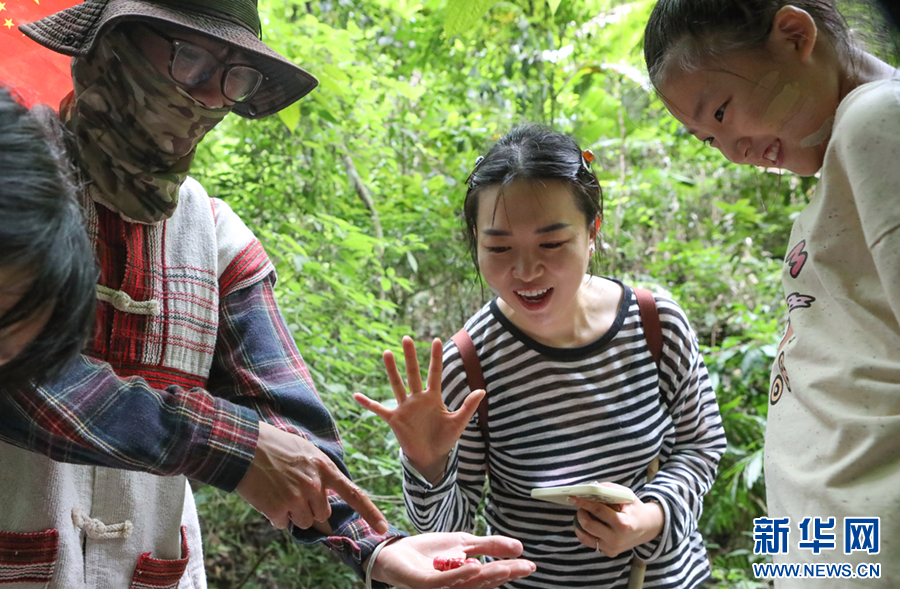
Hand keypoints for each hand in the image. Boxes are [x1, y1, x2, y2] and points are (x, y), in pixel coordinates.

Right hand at [236, 421, 388, 533]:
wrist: (244, 445)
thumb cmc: (275, 446)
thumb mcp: (306, 452)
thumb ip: (319, 475)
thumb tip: (325, 506)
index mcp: (325, 468)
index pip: (354, 493)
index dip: (370, 512)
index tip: (383, 528)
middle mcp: (314, 485)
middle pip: (323, 514)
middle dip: (310, 507)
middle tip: (291, 489)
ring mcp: (296, 498)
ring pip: (304, 522)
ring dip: (293, 513)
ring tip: (278, 491)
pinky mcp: (278, 508)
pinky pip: (283, 523)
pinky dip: (275, 515)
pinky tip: (267, 496)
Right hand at [354, 336, 484, 481]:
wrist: (431, 457)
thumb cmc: (445, 438)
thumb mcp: (458, 422)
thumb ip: (468, 406)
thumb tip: (482, 390)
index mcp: (434, 397)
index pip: (435, 372)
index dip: (436, 357)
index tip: (436, 339)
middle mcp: (418, 398)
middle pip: (413, 373)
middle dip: (410, 356)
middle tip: (406, 338)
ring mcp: (405, 407)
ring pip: (397, 384)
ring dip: (392, 370)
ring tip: (387, 353)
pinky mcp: (395, 419)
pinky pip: (379, 409)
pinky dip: (368, 403)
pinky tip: (356, 395)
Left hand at [371, 532, 535, 588]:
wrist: (396, 551)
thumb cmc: (429, 552)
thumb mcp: (463, 543)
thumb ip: (489, 546)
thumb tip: (519, 548)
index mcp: (466, 580)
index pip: (491, 578)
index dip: (511, 572)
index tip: (530, 565)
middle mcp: (455, 587)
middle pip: (482, 584)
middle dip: (504, 575)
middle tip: (524, 567)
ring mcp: (439, 587)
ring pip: (466, 585)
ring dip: (486, 577)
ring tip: (504, 568)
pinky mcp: (422, 584)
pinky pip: (442, 583)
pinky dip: (458, 576)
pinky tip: (473, 568)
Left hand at [571, 483, 663, 557]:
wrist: (648, 527)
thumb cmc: (635, 509)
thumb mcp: (626, 495)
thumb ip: (608, 489)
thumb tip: (589, 487)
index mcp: (623, 523)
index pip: (598, 510)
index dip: (584, 502)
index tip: (573, 497)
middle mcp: (617, 539)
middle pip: (588, 525)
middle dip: (581, 513)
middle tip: (581, 506)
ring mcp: (612, 548)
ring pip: (585, 536)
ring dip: (580, 523)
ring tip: (583, 514)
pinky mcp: (609, 552)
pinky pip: (590, 542)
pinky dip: (584, 532)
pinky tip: (586, 524)